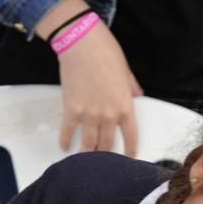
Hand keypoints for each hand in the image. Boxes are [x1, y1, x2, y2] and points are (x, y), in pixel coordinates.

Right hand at [57, 22, 142, 155]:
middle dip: (105, 155)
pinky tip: (65, 148)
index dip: (130, 150)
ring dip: (86, 154)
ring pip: (88, 143)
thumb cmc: (106, 52)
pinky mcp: (71, 110)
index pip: (131, 137)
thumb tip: (137, 95)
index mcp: (125, 107)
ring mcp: (89, 115)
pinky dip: (66, 141)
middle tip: (103, 160)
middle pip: (107, 144)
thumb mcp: (126, 71)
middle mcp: (108, 116)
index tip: (128, 157)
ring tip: (84, 160)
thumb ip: (131, 87)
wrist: (81, 43)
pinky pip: (68, 132)